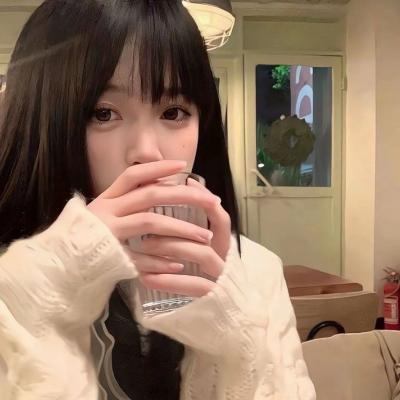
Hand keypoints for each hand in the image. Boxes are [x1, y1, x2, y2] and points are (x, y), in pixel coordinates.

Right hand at [87, 160, 221, 296]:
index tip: (182, 165)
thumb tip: (157, 184)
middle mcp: (106, 211)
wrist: (59, 266)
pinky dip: (160, 262)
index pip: (133, 176)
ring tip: (205, 237)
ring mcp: (107, 233)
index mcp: (106, 199)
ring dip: (181, 229)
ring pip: (150, 222)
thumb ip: (127, 201)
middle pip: (150, 195)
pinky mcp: (108, 256)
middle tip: (211, 200)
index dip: (157, 168)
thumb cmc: (87, 238)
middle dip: (183, 196)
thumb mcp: (105, 213)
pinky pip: (139, 258)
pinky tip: (179, 266)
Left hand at [136, 178, 231, 296]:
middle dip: (180, 223)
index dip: (205, 198)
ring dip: (172, 247)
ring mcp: (222, 278)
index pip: (220, 217)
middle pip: (211, 231)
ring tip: (144, 245)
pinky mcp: (214, 299)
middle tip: (149, 221)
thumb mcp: (202, 259)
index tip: (185, 183)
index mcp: (223, 246)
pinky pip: (193, 286)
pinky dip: (168, 280)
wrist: (229, 324)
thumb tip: (170, 212)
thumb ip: (192, 238)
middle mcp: (226, 259)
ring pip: (202, 254)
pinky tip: (146, 277)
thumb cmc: (209, 284)